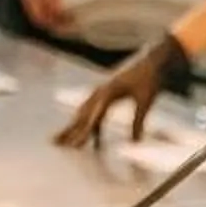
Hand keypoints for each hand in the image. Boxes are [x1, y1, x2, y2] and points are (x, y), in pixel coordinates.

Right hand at [55, 32, 188, 146]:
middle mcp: (100, 92)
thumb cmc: (150, 78)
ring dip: (72, 126)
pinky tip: (86, 133)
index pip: (93, 119)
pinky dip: (86, 122)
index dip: (84, 134)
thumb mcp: (146, 101)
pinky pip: (91, 110)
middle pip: (81, 115)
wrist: (153, 59)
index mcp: (108, 93)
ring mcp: (100, 91)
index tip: (76, 147)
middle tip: (53, 143)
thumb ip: (138, 121)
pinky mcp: (105, 92)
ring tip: (58, 140)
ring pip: (83, 113)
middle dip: (68, 130)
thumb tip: (135, 142)